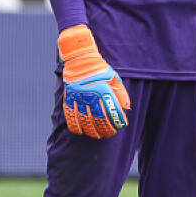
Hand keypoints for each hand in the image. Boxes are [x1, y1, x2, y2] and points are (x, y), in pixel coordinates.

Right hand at [58, 24, 130, 138]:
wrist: (80, 60)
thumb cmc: (100, 71)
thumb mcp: (114, 78)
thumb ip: (121, 93)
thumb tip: (126, 108)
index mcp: (103, 90)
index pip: (112, 111)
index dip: (117, 121)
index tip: (121, 126)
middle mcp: (90, 95)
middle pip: (98, 119)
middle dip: (106, 129)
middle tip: (110, 133)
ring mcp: (78, 99)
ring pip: (84, 121)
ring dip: (92, 131)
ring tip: (98, 135)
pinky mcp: (69, 100)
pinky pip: (70, 117)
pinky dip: (76, 127)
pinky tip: (81, 131)